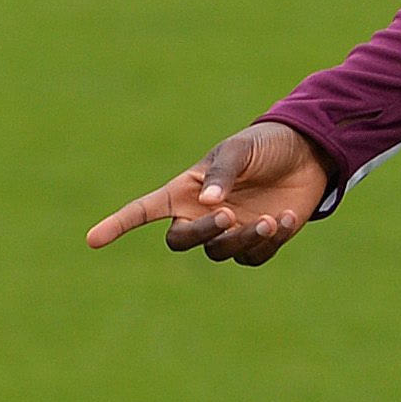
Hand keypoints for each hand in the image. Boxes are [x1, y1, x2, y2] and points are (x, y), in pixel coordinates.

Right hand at [86, 121, 332, 266]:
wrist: (307, 155)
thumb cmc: (264, 145)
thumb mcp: (240, 149)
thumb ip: (222, 173)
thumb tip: (206, 203)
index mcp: (186, 189)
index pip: (144, 210)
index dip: (118, 224)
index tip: (93, 240)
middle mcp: (201, 214)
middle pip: (181, 240)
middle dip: (202, 233)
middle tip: (227, 215)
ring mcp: (229, 231)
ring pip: (220, 252)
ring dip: (242, 239)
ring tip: (267, 219)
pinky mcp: (257, 243)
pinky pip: (253, 256)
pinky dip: (268, 241)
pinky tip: (284, 218)